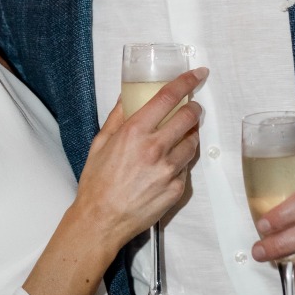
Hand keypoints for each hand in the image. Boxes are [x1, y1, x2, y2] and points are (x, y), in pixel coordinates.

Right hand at [76, 67, 205, 253]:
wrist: (102, 219)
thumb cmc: (97, 181)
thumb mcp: (101, 142)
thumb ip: (117, 116)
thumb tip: (126, 97)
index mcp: (135, 132)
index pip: (168, 98)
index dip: (186, 82)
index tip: (197, 74)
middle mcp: (155, 148)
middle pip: (188, 118)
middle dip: (194, 108)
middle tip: (191, 107)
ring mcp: (168, 170)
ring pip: (192, 142)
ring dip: (190, 134)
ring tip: (180, 135)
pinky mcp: (176, 189)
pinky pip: (186, 167)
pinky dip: (181, 160)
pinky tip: (169, 162)